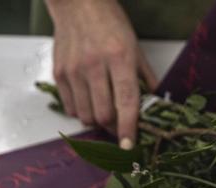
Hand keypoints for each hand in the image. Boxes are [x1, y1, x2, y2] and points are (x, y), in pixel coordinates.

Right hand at [47, 0, 157, 148]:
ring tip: (104, 110)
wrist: (78, 3)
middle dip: (114, 128)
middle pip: (103, 115)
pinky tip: (89, 100)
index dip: (129, 128)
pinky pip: (70, 107)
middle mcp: (94, 65)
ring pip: (85, 115)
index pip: (126, 102)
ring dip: (97, 121)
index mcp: (119, 57)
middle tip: (121, 125)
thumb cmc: (109, 22)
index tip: (130, 145)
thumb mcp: (135, 46)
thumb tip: (156, 103)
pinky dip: (81, 112)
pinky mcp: (59, 73)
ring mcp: (74, 70)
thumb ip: (145, 77)